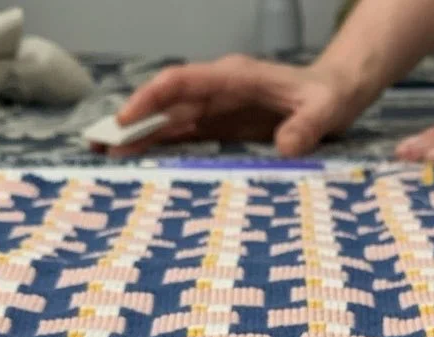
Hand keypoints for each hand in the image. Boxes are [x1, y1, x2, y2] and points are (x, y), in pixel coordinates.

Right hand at [101, 55, 368, 157]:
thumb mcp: (325, 110)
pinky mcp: (222, 126)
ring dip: (141, 137)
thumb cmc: (328, 97)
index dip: (152, 100)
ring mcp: (218, 108)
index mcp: (235, 77)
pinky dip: (162, 147)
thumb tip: (286, 148)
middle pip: (167, 103)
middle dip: (133, 122)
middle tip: (98, 144)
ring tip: (108, 155)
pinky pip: (186, 135)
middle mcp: (219, 90)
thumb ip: (307, 127)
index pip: (182, 83)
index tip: (127, 121)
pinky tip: (141, 161)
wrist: (334, 94)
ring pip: (171, 120)